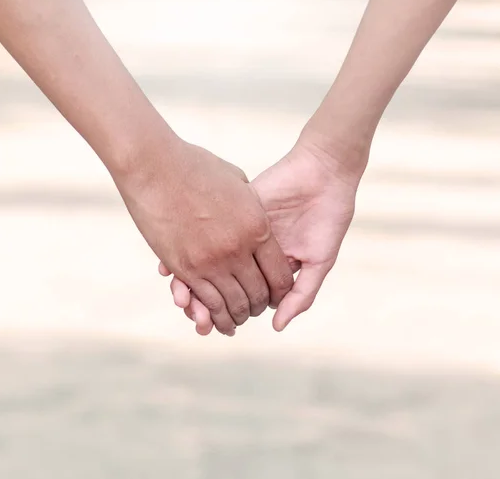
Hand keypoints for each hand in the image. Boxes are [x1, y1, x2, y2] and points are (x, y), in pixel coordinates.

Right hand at [118, 138, 293, 335]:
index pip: (280, 273)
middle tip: (256, 309)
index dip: (281, 289)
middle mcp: (238, 249)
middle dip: (260, 306)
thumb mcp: (237, 182)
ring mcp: (211, 261)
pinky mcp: (185, 268)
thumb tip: (256, 220)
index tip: (276, 293)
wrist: (155, 167)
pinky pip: (207, 301)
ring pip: (234, 304)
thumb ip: (251, 206)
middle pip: (259, 293)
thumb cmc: (196, 167)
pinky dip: (214, 315)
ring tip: (237, 321)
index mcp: (257, 227)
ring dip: (238, 316)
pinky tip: (215, 320)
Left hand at [166, 139, 365, 333]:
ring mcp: (236, 230)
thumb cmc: (329, 220)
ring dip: (191, 279)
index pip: (239, 293)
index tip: (208, 325)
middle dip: (202, 300)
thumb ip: (300, 295)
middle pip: (217, 280)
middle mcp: (248, 250)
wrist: (325, 174)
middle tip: (190, 313)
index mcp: (267, 265)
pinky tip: (171, 264)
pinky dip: (187, 246)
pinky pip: (202, 231)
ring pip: (206, 258)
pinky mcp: (228, 210)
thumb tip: (276, 327)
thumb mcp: (318, 261)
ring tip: (180, 295)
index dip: (223, 310)